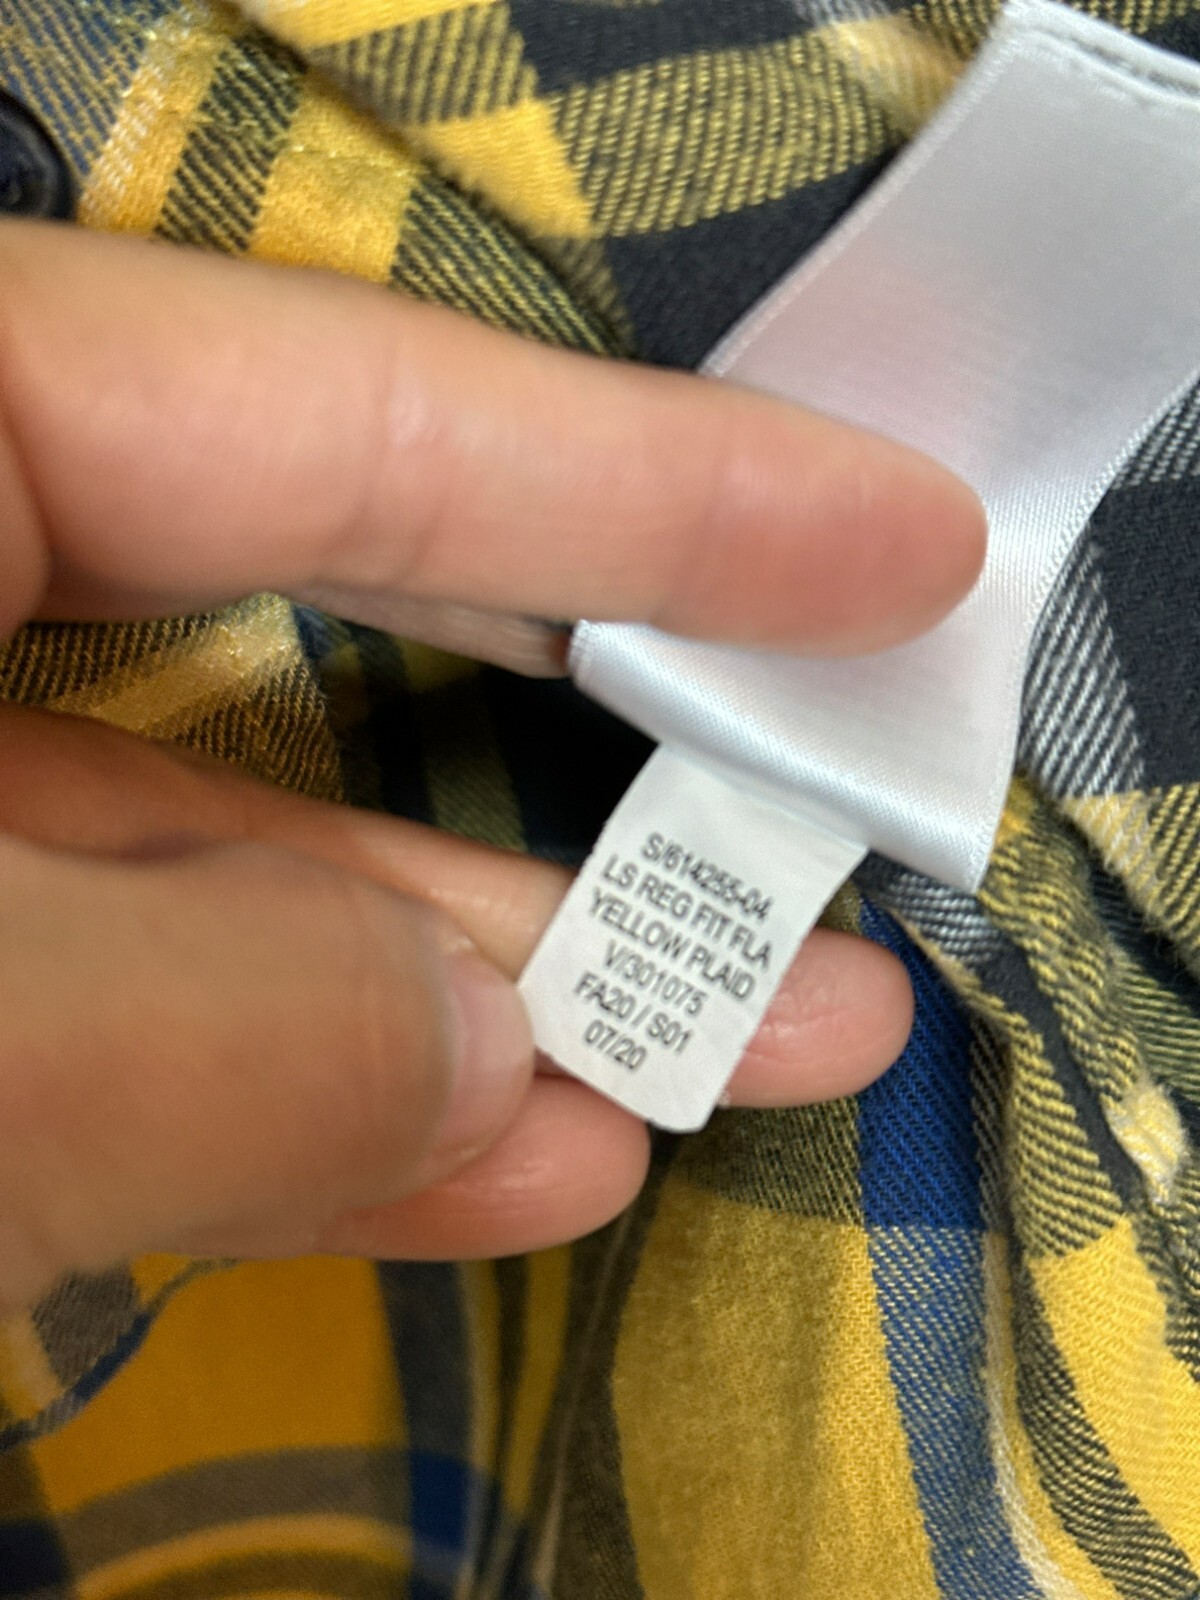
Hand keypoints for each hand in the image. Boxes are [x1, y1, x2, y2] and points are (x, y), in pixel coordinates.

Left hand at [0, 223, 983, 1308]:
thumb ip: (221, 1015)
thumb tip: (477, 1047)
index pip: (306, 403)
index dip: (623, 477)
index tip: (885, 540)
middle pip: (268, 592)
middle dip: (579, 711)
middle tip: (822, 776)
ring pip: (197, 843)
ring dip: (477, 972)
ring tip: (751, 1041)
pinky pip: (105, 1001)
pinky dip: (290, 1084)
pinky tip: (517, 1146)